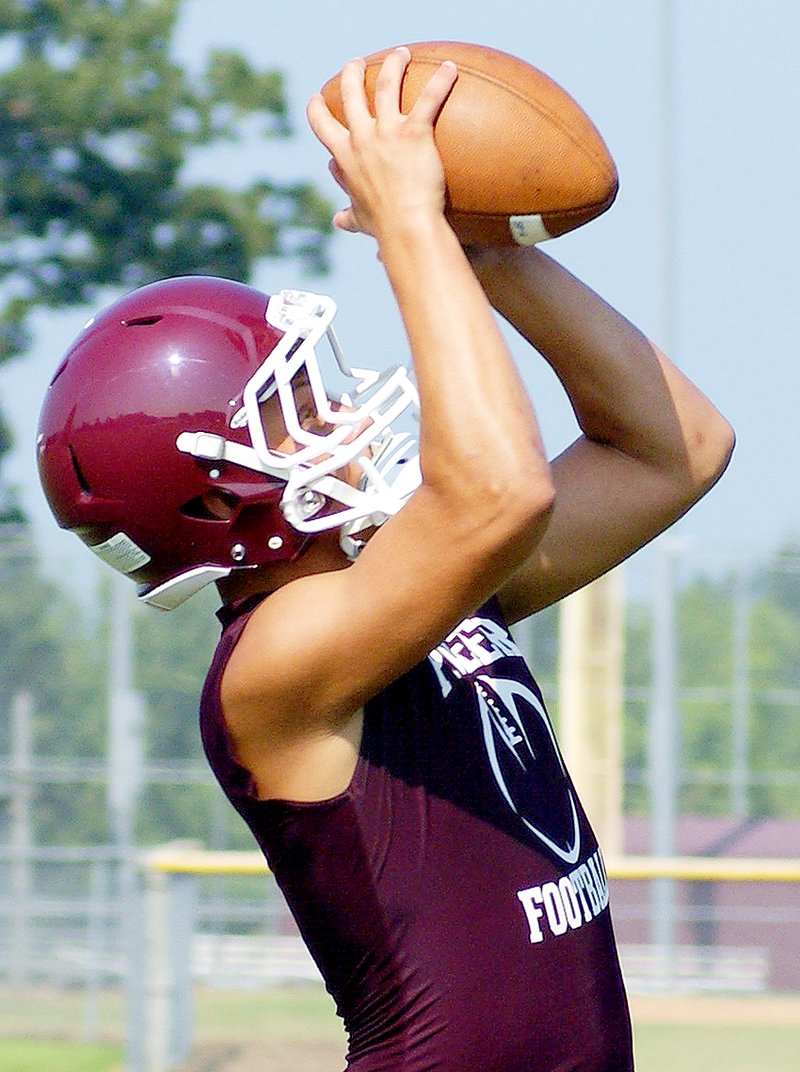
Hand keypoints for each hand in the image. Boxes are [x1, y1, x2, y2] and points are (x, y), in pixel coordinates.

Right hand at [307, 47, 457, 238]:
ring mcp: (387, 133)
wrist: (406, 227)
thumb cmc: (384, 227)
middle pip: (351, 93)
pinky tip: (451, 69)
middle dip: (351, 73)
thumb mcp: (360, 219)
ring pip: (386, 85)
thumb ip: (348, 216)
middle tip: (356, 63)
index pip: (322, 125)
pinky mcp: (414, 133)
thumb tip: (338, 220)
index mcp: (345, 157)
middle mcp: (362, 138)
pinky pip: (429, 98)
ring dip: (392, 65)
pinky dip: (441, 81)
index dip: (317, 109)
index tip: (317, 99)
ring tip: (400, 54)